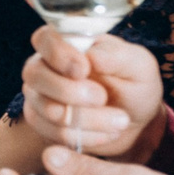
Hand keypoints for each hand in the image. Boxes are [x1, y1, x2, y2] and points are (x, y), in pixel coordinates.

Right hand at [19, 25, 164, 158]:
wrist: (133, 121)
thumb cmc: (134, 85)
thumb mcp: (138, 66)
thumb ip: (117, 57)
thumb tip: (91, 55)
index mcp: (67, 44)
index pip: (44, 38)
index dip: (58, 53)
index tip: (83, 69)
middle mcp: (46, 67)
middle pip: (35, 75)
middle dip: (70, 91)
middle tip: (102, 98)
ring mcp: (39, 95)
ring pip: (47, 108)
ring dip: (89, 119)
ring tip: (119, 120)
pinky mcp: (41, 122)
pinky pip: (52, 132)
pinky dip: (85, 136)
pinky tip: (106, 133)